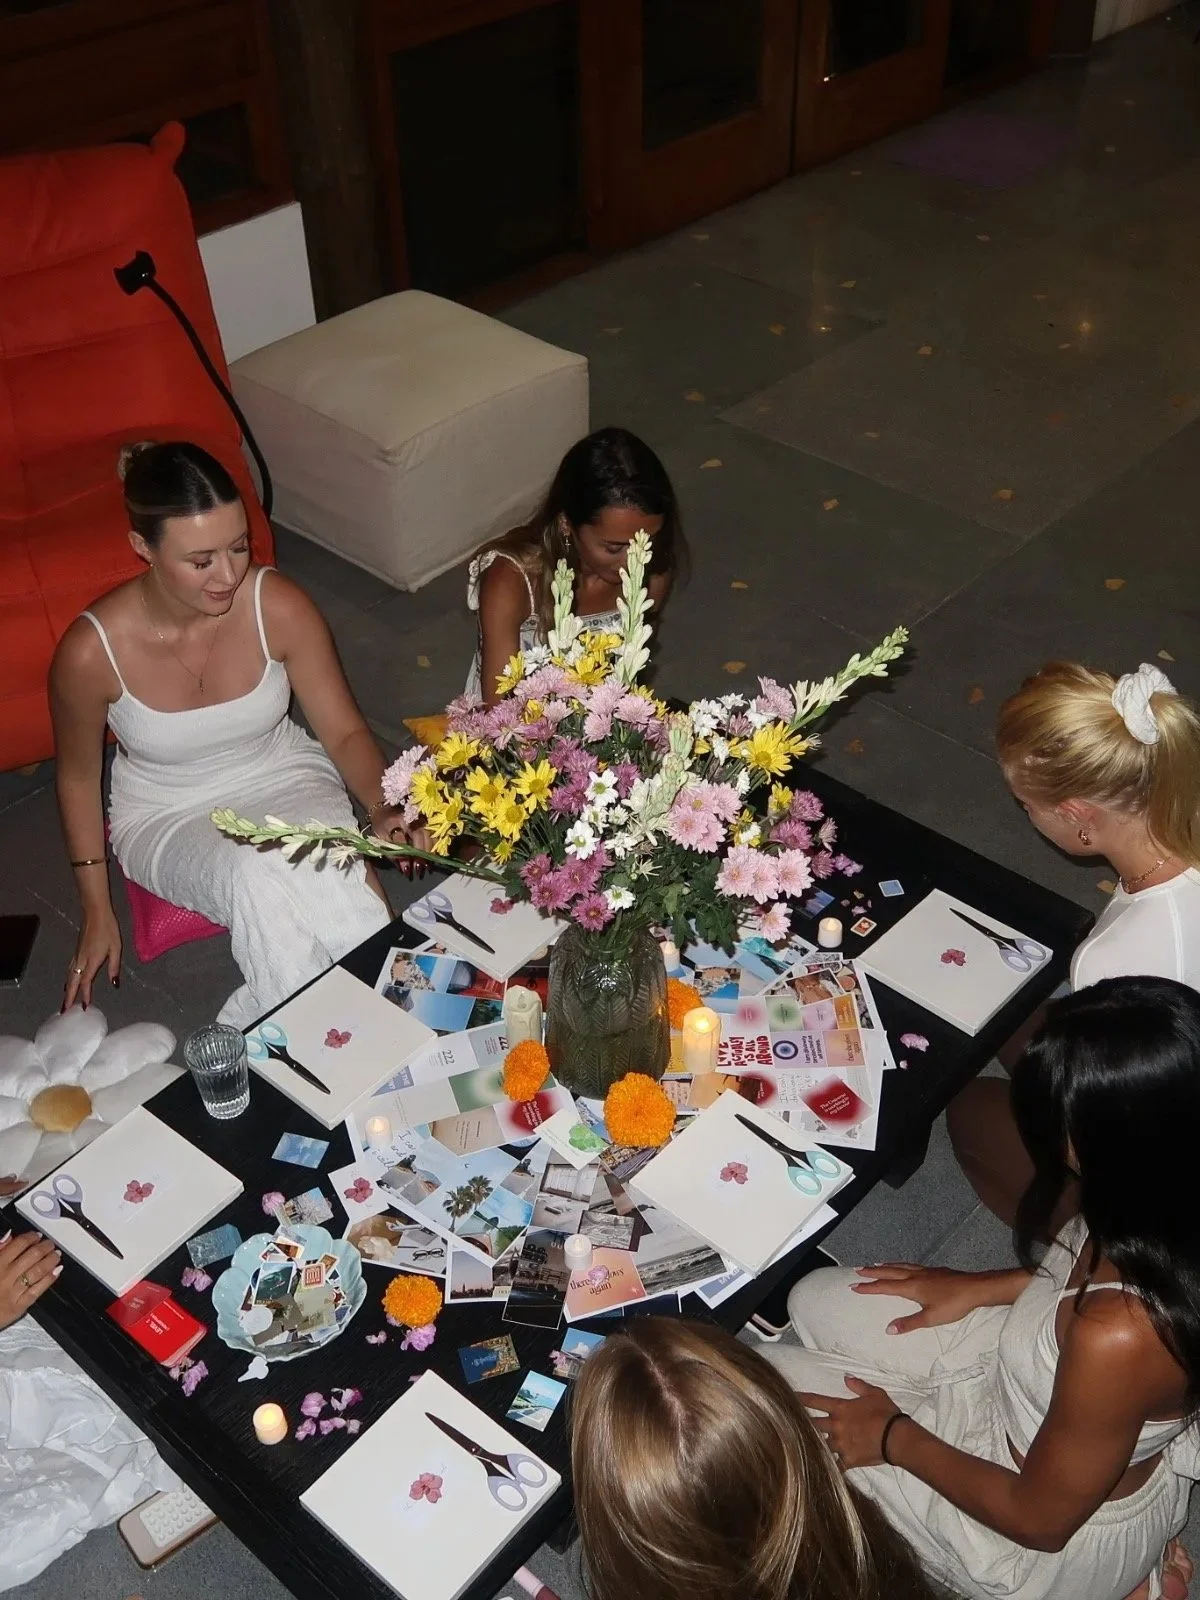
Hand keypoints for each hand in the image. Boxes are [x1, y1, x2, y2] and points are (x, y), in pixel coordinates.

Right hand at [0, 1231, 61, 1329]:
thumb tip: (9, 1236)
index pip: (19, 1244)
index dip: (31, 1237)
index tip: (37, 1236)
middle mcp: (7, 1276)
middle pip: (32, 1256)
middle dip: (45, 1247)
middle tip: (50, 1244)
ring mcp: (14, 1291)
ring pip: (38, 1271)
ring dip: (50, 1260)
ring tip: (56, 1255)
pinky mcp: (18, 1307)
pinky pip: (37, 1290)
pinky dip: (49, 1279)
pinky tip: (56, 1272)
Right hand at [64, 906, 121, 1010]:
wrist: (95, 913)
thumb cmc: (108, 929)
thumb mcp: (116, 948)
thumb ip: (114, 966)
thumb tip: (114, 984)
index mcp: (92, 960)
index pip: (86, 982)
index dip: (85, 995)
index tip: (84, 1007)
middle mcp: (81, 960)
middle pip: (73, 981)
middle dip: (68, 996)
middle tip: (64, 1010)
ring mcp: (77, 955)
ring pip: (69, 976)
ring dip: (67, 989)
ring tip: (65, 1001)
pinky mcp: (76, 951)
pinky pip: (70, 969)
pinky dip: (68, 979)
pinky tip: (69, 982)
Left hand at [373, 810, 427, 879]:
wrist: (384, 808)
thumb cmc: (380, 825)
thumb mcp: (379, 837)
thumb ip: (388, 851)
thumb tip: (401, 866)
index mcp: (392, 822)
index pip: (399, 839)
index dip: (403, 855)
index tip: (406, 869)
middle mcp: (407, 818)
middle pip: (418, 835)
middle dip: (420, 853)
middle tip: (418, 869)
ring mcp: (418, 818)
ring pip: (428, 834)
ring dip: (429, 851)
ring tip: (427, 866)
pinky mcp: (425, 820)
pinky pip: (433, 833)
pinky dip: (434, 845)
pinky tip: (433, 856)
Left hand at [799, 1377, 903, 1469]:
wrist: (896, 1438)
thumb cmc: (886, 1412)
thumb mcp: (874, 1392)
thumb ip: (858, 1385)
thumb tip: (846, 1377)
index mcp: (840, 1408)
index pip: (815, 1401)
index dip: (800, 1399)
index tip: (789, 1398)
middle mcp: (836, 1426)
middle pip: (813, 1425)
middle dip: (805, 1424)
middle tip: (796, 1423)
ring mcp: (840, 1445)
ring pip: (822, 1445)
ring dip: (820, 1444)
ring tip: (813, 1445)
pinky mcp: (848, 1460)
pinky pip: (836, 1465)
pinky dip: (831, 1466)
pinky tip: (825, 1469)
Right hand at [851, 1263, 989, 1333]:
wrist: (975, 1288)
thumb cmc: (953, 1304)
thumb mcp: (930, 1318)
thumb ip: (909, 1323)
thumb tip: (888, 1329)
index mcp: (911, 1287)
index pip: (885, 1287)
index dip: (869, 1287)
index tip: (854, 1286)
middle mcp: (915, 1276)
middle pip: (889, 1272)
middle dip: (873, 1272)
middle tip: (858, 1270)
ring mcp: (925, 1271)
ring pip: (900, 1266)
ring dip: (886, 1266)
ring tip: (876, 1264)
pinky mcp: (934, 1270)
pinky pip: (910, 1265)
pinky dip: (901, 1265)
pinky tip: (905, 1267)